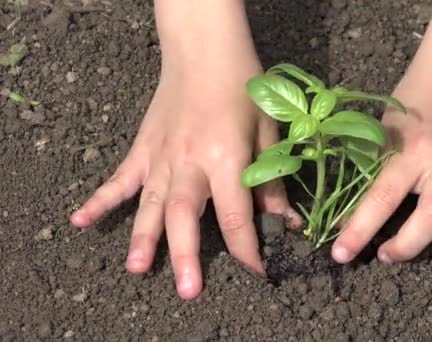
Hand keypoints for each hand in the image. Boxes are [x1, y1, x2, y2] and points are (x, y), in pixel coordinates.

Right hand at [70, 59, 300, 299]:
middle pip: (184, 214)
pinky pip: (120, 178)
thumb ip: (272, 178)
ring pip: (149, 203)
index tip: (258, 273)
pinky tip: (79, 221)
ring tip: (137, 269)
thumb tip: (284, 219)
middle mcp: (190, 162)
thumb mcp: (268, 131)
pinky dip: (100, 200)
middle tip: (188, 290)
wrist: (204, 51)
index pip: (237, 214)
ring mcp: (161, 156)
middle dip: (186, 253)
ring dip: (143, 237)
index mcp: (226, 157)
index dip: (248, 248)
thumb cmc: (242, 87)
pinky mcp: (143, 148)